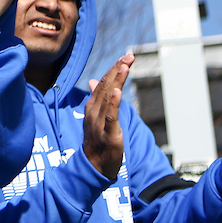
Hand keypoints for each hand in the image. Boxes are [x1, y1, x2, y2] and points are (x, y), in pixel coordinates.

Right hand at [83, 54, 133, 178]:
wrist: (93, 166)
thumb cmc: (97, 141)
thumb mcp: (96, 117)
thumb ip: (98, 98)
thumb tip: (95, 81)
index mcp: (92, 106)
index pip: (103, 83)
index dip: (114, 69)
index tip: (125, 57)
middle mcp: (94, 111)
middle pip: (105, 87)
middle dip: (117, 70)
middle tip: (129, 56)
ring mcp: (99, 122)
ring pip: (108, 98)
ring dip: (116, 81)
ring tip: (124, 66)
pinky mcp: (108, 134)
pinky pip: (110, 116)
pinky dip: (113, 103)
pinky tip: (117, 92)